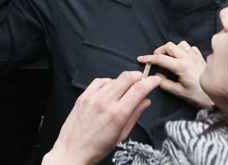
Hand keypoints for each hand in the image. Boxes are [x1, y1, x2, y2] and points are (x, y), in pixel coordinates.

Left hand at [43, 71, 159, 164]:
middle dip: (138, 76)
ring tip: (125, 88)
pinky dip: (108, 82)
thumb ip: (135, 116)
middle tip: (142, 79)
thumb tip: (146, 101)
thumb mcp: (122, 135)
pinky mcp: (83, 96)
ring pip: (114, 78)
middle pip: (127, 77)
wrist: (72, 151)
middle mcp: (106, 102)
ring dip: (124, 80)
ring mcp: (93, 97)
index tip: (156, 79)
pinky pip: (99, 81)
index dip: (151, 81)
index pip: (139, 89)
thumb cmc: (97, 148)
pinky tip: (110, 88)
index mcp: (118, 114)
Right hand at [138, 41, 212, 108]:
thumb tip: (156, 75)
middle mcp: (187, 57)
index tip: (140, 59)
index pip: (160, 58)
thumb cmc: (198, 96)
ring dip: (172, 49)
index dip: (148, 58)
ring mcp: (195, 56)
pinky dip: (183, 50)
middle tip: (155, 59)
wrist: (216, 96)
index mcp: (181, 66)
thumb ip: (165, 83)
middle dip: (159, 51)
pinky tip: (182, 58)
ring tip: (169, 58)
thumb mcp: (179, 92)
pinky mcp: (201, 57)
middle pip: (169, 46)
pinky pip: (190, 47)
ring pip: (180, 44)